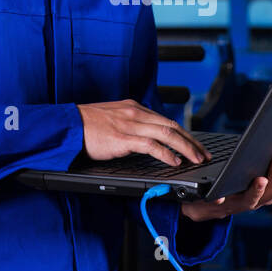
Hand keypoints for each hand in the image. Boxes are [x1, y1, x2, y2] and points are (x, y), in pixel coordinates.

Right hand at [76, 99, 210, 165]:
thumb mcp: (113, 119)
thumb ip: (130, 126)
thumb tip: (146, 140)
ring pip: (167, 133)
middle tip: (204, 154)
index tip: (195, 145)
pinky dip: (166, 154)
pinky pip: (151, 145)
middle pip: (172, 125)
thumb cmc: (86, 126)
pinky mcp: (122, 138)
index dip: (184, 134)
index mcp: (134, 108)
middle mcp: (135, 113)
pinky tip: (175, 161)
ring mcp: (130, 124)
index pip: (166, 120)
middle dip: (191, 141)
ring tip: (196, 159)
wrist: (67, 125)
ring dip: (185, 148)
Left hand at [180, 144, 271, 221]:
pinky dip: (221, 199)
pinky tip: (221, 194)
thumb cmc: (241, 188)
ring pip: (252, 200)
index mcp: (271, 192)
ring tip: (261, 178)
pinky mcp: (218, 204)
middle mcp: (258, 200)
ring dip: (257, 190)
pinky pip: (219, 204)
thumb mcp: (267, 183)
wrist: (210, 204)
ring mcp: (239, 204)